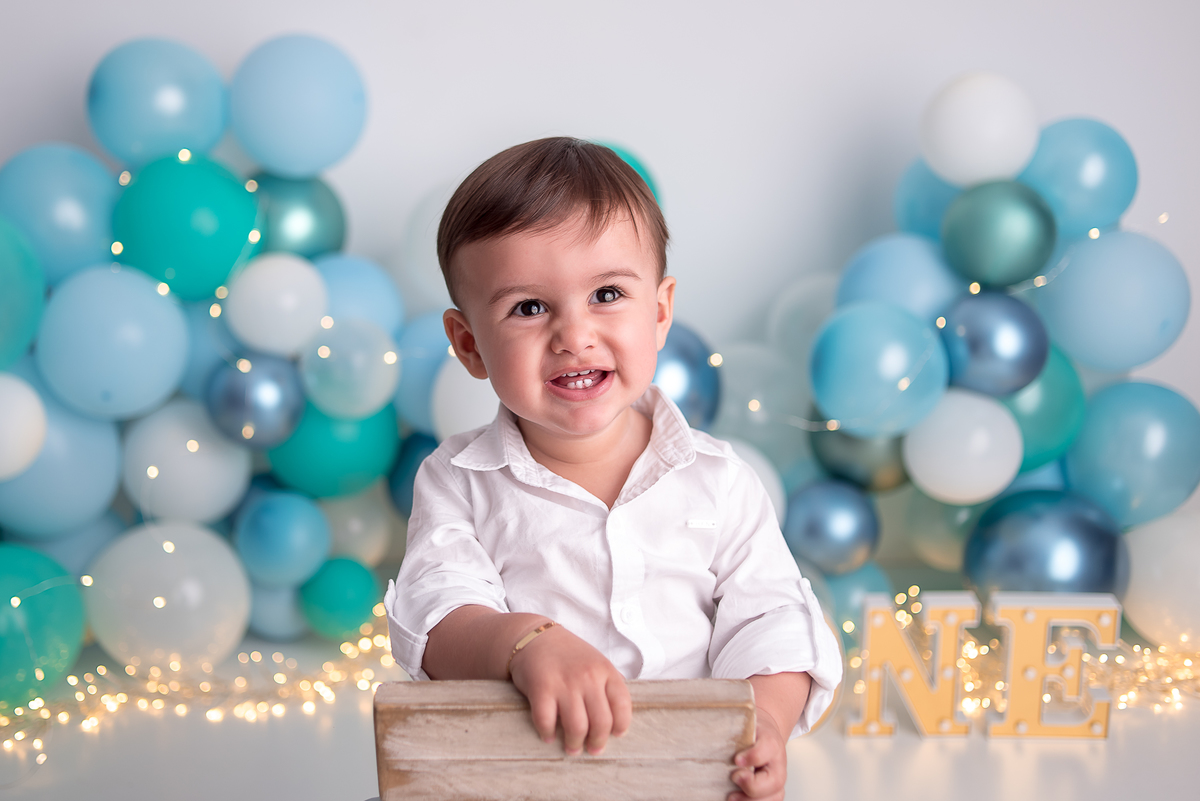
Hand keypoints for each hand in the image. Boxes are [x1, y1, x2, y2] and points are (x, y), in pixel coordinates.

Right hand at [508, 624, 631, 756]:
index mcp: (605, 670)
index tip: (616, 735)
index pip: (623, 705)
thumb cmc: (568, 654)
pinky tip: (549, 736)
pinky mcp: (541, 689)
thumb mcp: (595, 661)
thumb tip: (617, 718)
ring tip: (572, 748)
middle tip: (593, 749)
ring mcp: (564, 683)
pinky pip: (547, 721)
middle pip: (601, 722)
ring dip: (574, 744)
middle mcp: (588, 677)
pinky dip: (548, 734)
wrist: (535, 637)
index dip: (621, 725)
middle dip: (598, 742)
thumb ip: (607, 685)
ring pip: (577, 727)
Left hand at [728, 710, 787, 800]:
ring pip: (773, 798)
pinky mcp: (772, 794)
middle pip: (774, 781)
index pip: (767, 749)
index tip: (736, 760)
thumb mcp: (744, 725)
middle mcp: (779, 765)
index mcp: (772, 743)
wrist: (764, 737)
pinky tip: (736, 799)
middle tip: (734, 778)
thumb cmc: (751, 732)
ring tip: (731, 797)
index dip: (753, 756)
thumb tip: (708, 734)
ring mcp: (777, 782)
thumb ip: (733, 731)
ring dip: (750, 800)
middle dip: (752, 785)